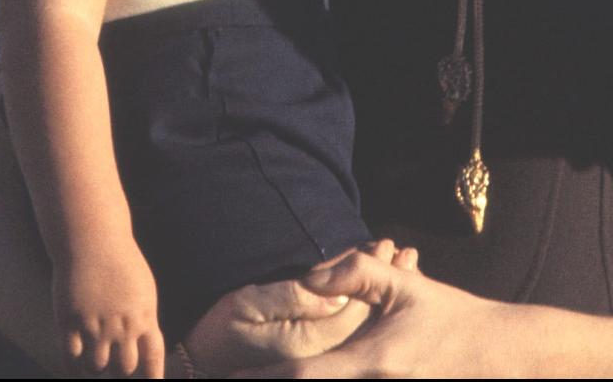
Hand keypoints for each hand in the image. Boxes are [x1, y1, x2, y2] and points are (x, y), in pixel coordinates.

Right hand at [53, 245, 163, 376]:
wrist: (93, 239)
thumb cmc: (120, 262)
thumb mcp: (142, 289)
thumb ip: (143, 319)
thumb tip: (144, 344)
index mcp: (144, 315)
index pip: (152, 358)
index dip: (152, 379)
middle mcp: (121, 325)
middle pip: (124, 369)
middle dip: (120, 371)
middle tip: (115, 366)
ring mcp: (95, 325)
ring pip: (98, 367)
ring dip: (97, 365)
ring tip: (96, 356)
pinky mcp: (70, 323)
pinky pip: (72, 360)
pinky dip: (75, 365)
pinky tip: (76, 360)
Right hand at [183, 240, 416, 375]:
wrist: (205, 369)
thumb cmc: (222, 331)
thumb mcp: (250, 305)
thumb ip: (294, 299)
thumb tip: (331, 289)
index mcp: (309, 340)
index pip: (356, 304)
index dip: (373, 271)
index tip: (388, 244)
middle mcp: (324, 353)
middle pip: (368, 315)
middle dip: (389, 280)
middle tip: (407, 250)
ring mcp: (325, 359)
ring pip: (366, 326)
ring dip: (385, 295)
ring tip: (405, 263)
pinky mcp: (316, 356)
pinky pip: (354, 336)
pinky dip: (371, 310)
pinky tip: (380, 292)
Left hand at [242, 250, 504, 377]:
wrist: (500, 356)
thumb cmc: (452, 318)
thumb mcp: (405, 285)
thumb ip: (357, 272)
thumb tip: (310, 276)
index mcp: (370, 364)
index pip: (300, 377)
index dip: (260, 378)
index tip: (227, 374)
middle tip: (228, 375)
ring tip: (261, 373)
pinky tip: (311, 374)